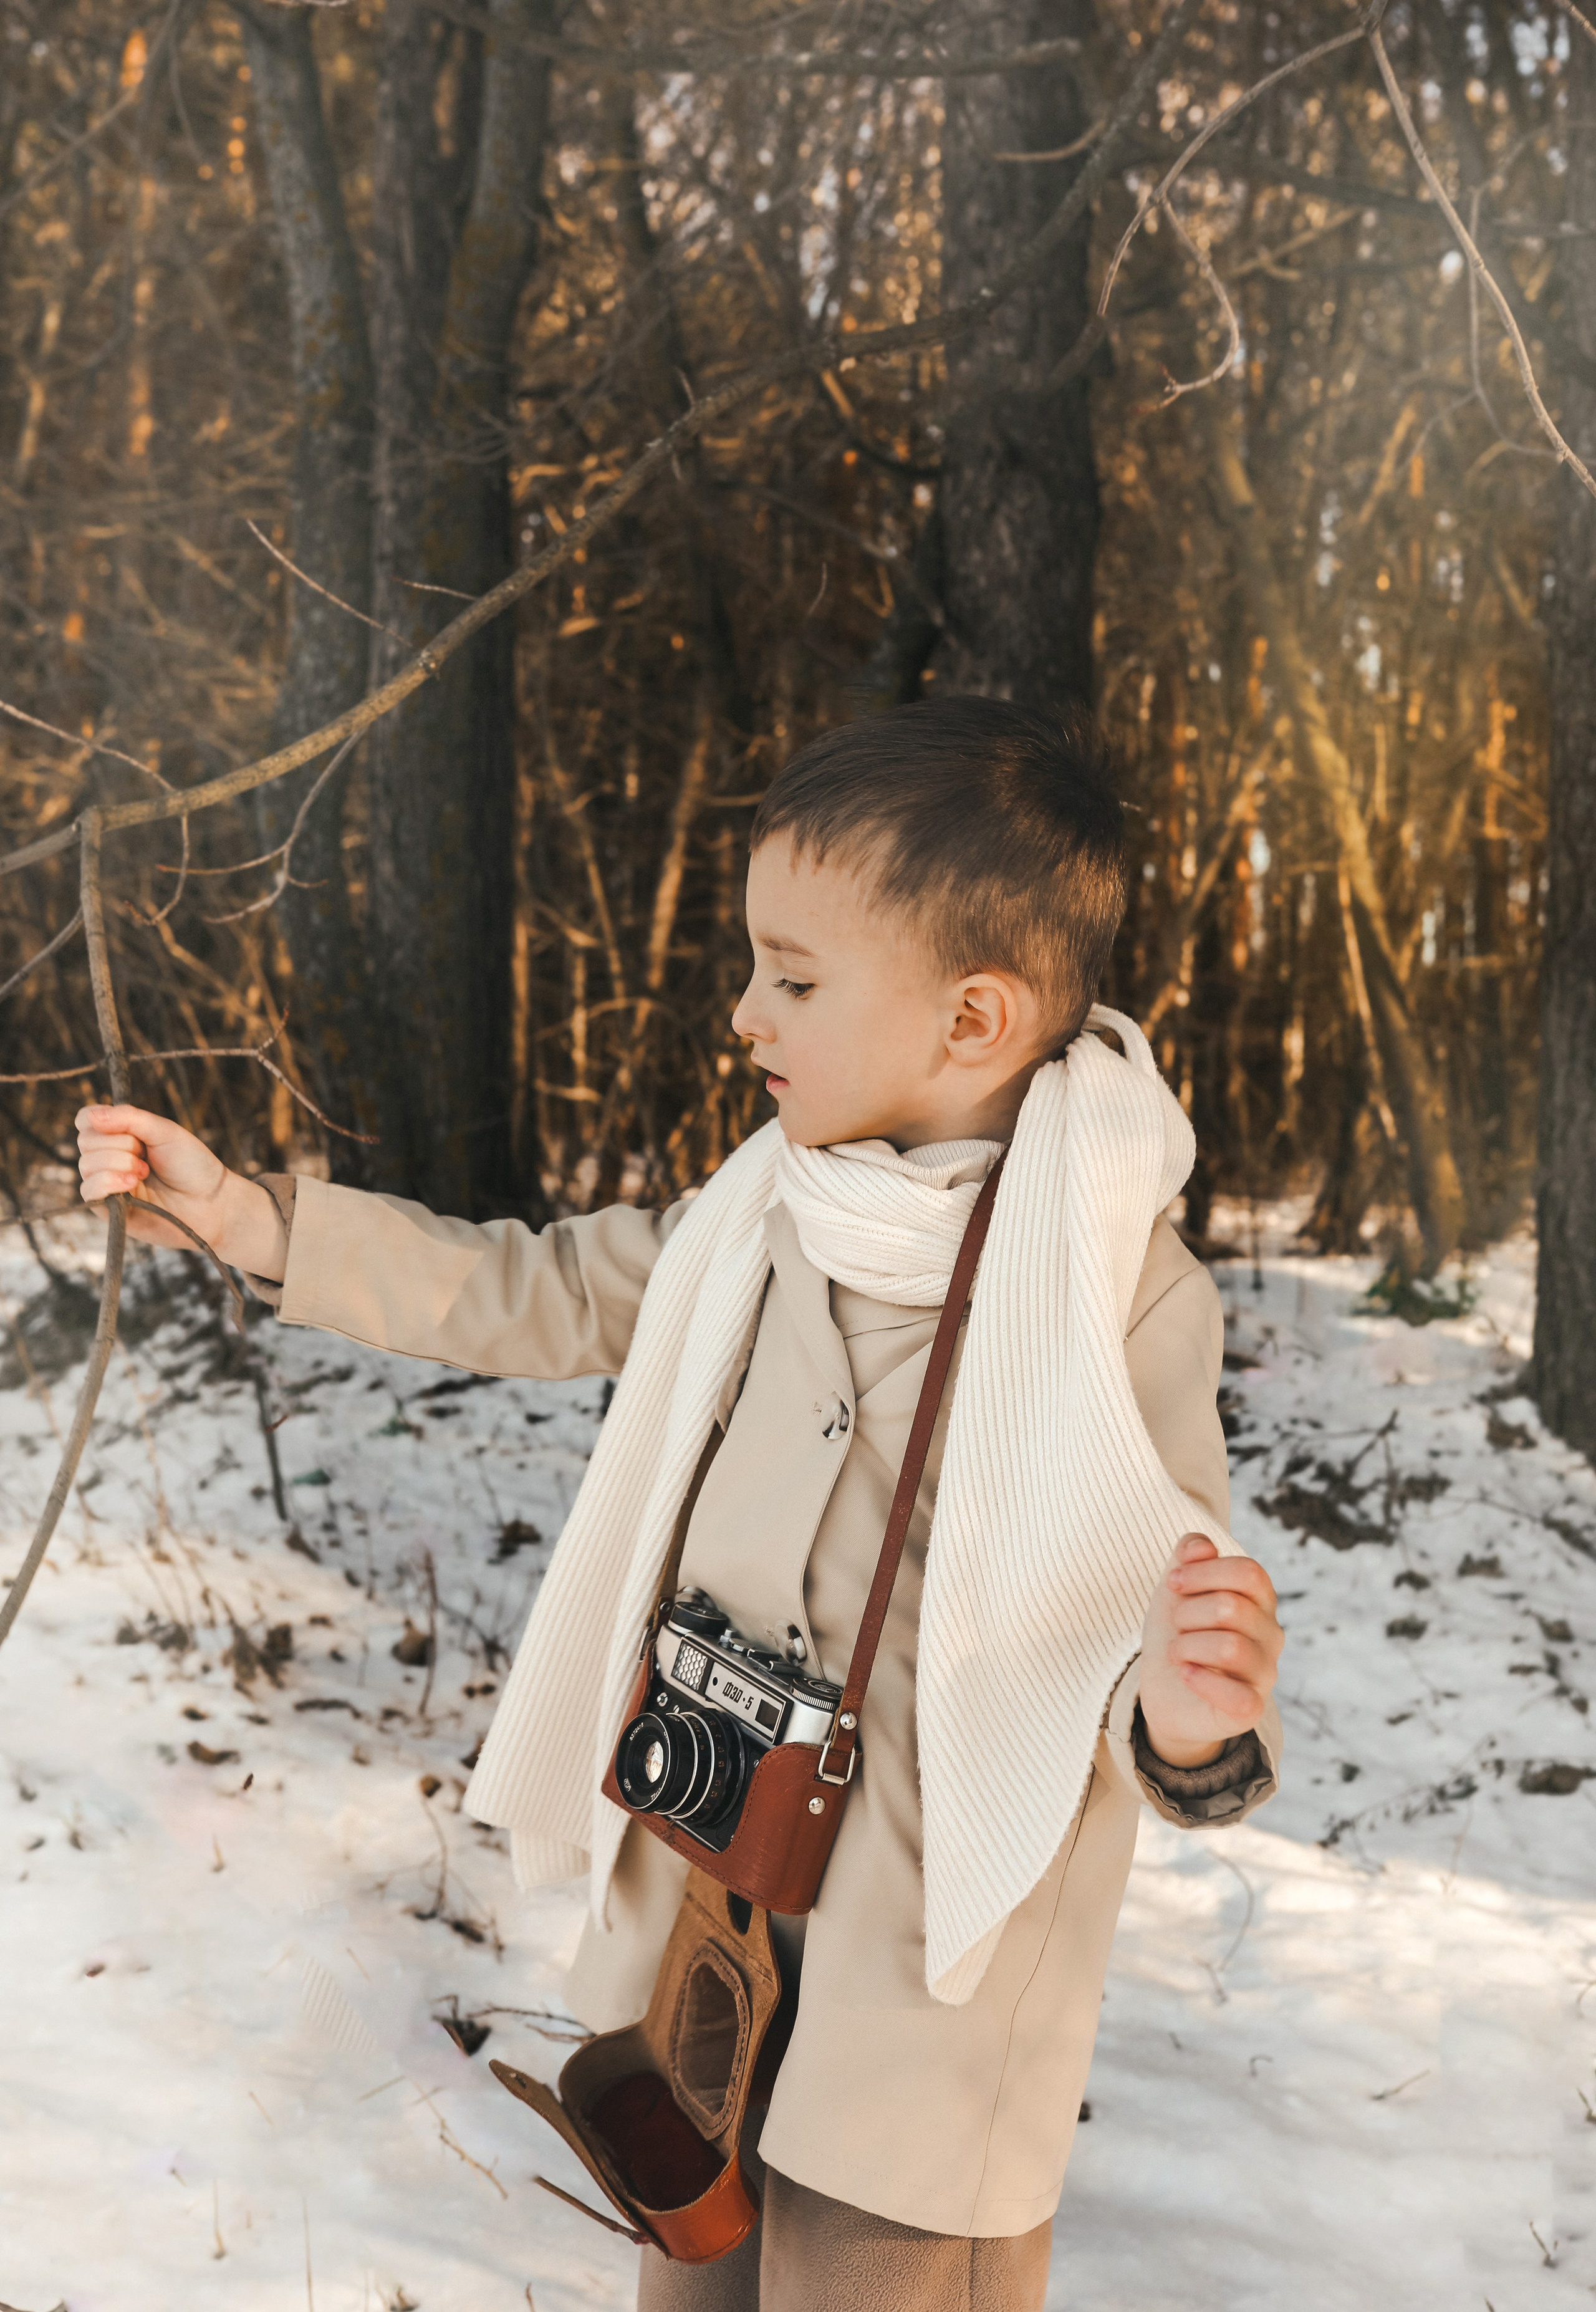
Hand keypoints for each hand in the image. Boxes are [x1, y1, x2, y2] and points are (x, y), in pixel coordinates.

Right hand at [74, 1103, 285, 1276]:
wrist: (211, 1202)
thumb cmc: (192, 1165)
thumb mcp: (164, 1131)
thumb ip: (129, 1118)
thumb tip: (92, 1116)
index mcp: (120, 1136)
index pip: (86, 1120)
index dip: (96, 1119)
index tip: (126, 1128)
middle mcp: (108, 1159)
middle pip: (86, 1141)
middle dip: (120, 1144)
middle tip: (147, 1156)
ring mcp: (107, 1184)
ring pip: (87, 1164)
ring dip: (119, 1163)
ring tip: (145, 1172)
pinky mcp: (108, 1210)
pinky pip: (88, 1191)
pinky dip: (108, 1182)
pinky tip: (132, 1184)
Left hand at [1136, 1533, 1281, 1768]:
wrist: (1166, 1689)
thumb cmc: (1179, 1632)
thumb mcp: (1177, 1587)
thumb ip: (1189, 1554)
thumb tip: (1202, 1546)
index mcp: (1259, 1600)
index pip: (1249, 1572)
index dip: (1204, 1572)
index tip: (1174, 1583)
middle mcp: (1271, 1634)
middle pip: (1232, 1607)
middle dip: (1188, 1612)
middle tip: (1176, 1626)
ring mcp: (1264, 1673)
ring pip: (1230, 1647)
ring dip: (1187, 1646)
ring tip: (1177, 1652)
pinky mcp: (1251, 1709)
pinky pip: (1237, 1696)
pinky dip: (1202, 1681)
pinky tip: (1186, 1674)